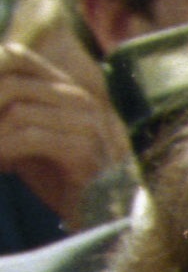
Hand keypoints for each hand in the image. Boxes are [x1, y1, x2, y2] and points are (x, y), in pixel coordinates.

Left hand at [0, 37, 120, 219]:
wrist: (94, 215)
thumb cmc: (54, 175)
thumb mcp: (22, 133)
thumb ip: (3, 110)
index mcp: (64, 88)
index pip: (14, 55)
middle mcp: (79, 99)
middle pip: (9, 82)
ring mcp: (86, 123)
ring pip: (16, 110)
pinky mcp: (85, 151)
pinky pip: (29, 137)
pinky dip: (5, 150)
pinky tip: (4, 166)